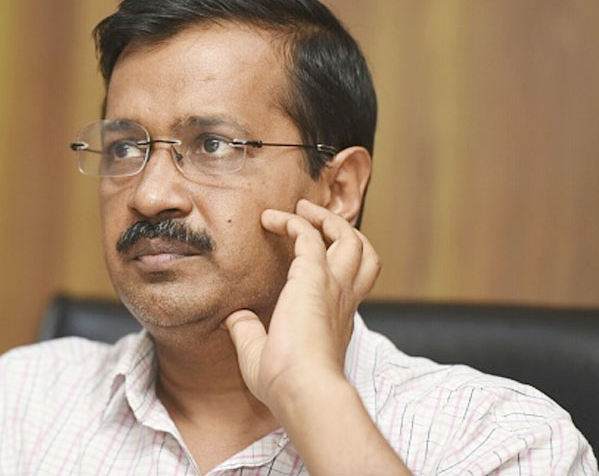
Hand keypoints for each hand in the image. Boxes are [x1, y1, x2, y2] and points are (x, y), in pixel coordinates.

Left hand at [223, 198, 380, 408]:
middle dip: (345, 232)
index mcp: (336, 320)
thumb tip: (235, 319)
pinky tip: (270, 219)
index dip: (336, 266)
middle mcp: (342, 300)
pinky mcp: (315, 274)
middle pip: (364, 254)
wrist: (301, 388)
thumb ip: (249, 333)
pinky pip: (308, 234)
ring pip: (350, 237)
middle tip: (315, 219)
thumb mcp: (261, 355)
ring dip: (327, 218)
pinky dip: (292, 221)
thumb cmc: (285, 382)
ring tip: (302, 209)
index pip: (348, 284)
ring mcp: (333, 285)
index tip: (309, 257)